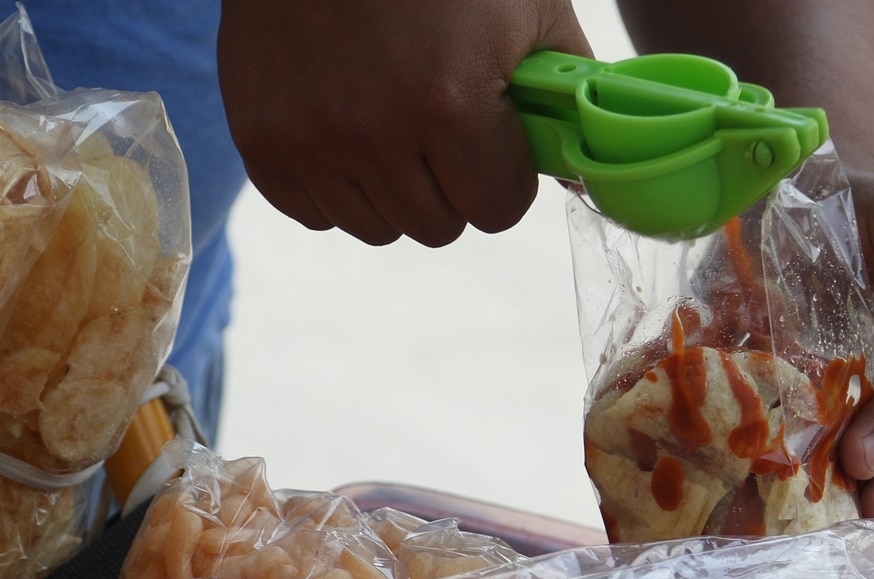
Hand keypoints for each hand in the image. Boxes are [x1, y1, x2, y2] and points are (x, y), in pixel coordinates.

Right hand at [218, 1, 590, 246]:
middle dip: (453, 188)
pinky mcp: (259, 141)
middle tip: (444, 132)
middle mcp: (372, 132)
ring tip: (393, 125)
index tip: (495, 146)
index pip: (498, 211)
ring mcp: (307, 140)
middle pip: (437, 227)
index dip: (505, 179)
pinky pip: (315, 213)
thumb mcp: (529, 6)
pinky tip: (347, 131)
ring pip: (376, 228)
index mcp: (449, 102)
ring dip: (396, 192)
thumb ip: (565, 92)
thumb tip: (580, 171)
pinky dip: (337, 186)